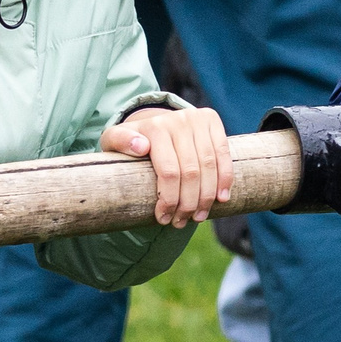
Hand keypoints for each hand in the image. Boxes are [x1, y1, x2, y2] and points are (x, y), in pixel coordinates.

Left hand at [103, 105, 232, 225]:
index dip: (168, 200)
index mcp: (155, 127)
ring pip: (209, 167)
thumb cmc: (132, 141)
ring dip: (206, 197)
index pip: (168, 172)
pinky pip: (223, 155)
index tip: (163, 218)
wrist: (153, 121)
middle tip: (181, 222)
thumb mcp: (115, 140)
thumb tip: (141, 146)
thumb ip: (119, 142)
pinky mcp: (212, 120)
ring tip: (198, 216)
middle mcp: (178, 120)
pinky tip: (221, 198)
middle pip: (190, 172)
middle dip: (187, 204)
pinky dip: (225, 179)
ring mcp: (197, 119)